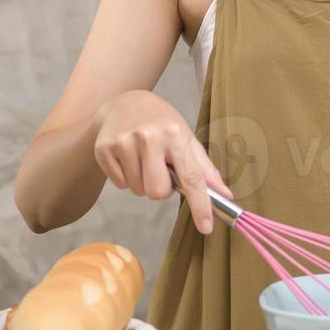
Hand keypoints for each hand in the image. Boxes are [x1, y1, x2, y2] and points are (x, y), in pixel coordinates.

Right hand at [92, 90, 231, 234]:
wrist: (124, 102)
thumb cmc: (162, 123)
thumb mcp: (186, 138)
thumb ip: (204, 169)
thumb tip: (225, 196)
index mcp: (175, 134)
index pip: (191, 178)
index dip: (200, 205)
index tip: (206, 227)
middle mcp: (149, 137)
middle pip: (157, 192)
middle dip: (160, 189)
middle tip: (159, 169)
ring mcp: (124, 142)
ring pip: (138, 191)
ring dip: (142, 182)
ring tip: (142, 159)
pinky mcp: (104, 149)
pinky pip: (120, 184)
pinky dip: (126, 177)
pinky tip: (128, 158)